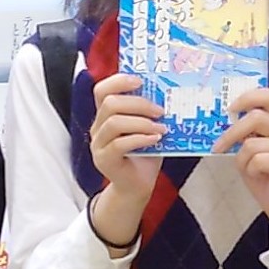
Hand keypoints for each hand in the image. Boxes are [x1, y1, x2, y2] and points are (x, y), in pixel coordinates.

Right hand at [87, 72, 163, 242]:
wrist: (137, 186)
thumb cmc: (145, 155)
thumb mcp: (148, 128)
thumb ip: (150, 113)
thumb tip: (170, 93)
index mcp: (106, 115)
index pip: (102, 90)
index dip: (119, 81)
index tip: (140, 81)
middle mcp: (98, 127)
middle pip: (110, 103)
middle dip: (138, 104)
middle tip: (160, 110)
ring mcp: (98, 144)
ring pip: (114, 122)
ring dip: (141, 123)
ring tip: (161, 128)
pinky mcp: (104, 160)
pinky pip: (119, 144)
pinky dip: (140, 139)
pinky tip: (156, 140)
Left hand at [221, 87, 268, 245]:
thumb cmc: (264, 174)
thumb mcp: (251, 147)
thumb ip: (244, 132)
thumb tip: (224, 119)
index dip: (249, 97)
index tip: (230, 108)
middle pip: (256, 117)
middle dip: (232, 132)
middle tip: (218, 146)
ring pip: (252, 144)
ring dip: (242, 160)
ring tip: (250, 169)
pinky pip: (257, 161)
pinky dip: (250, 171)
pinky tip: (259, 177)